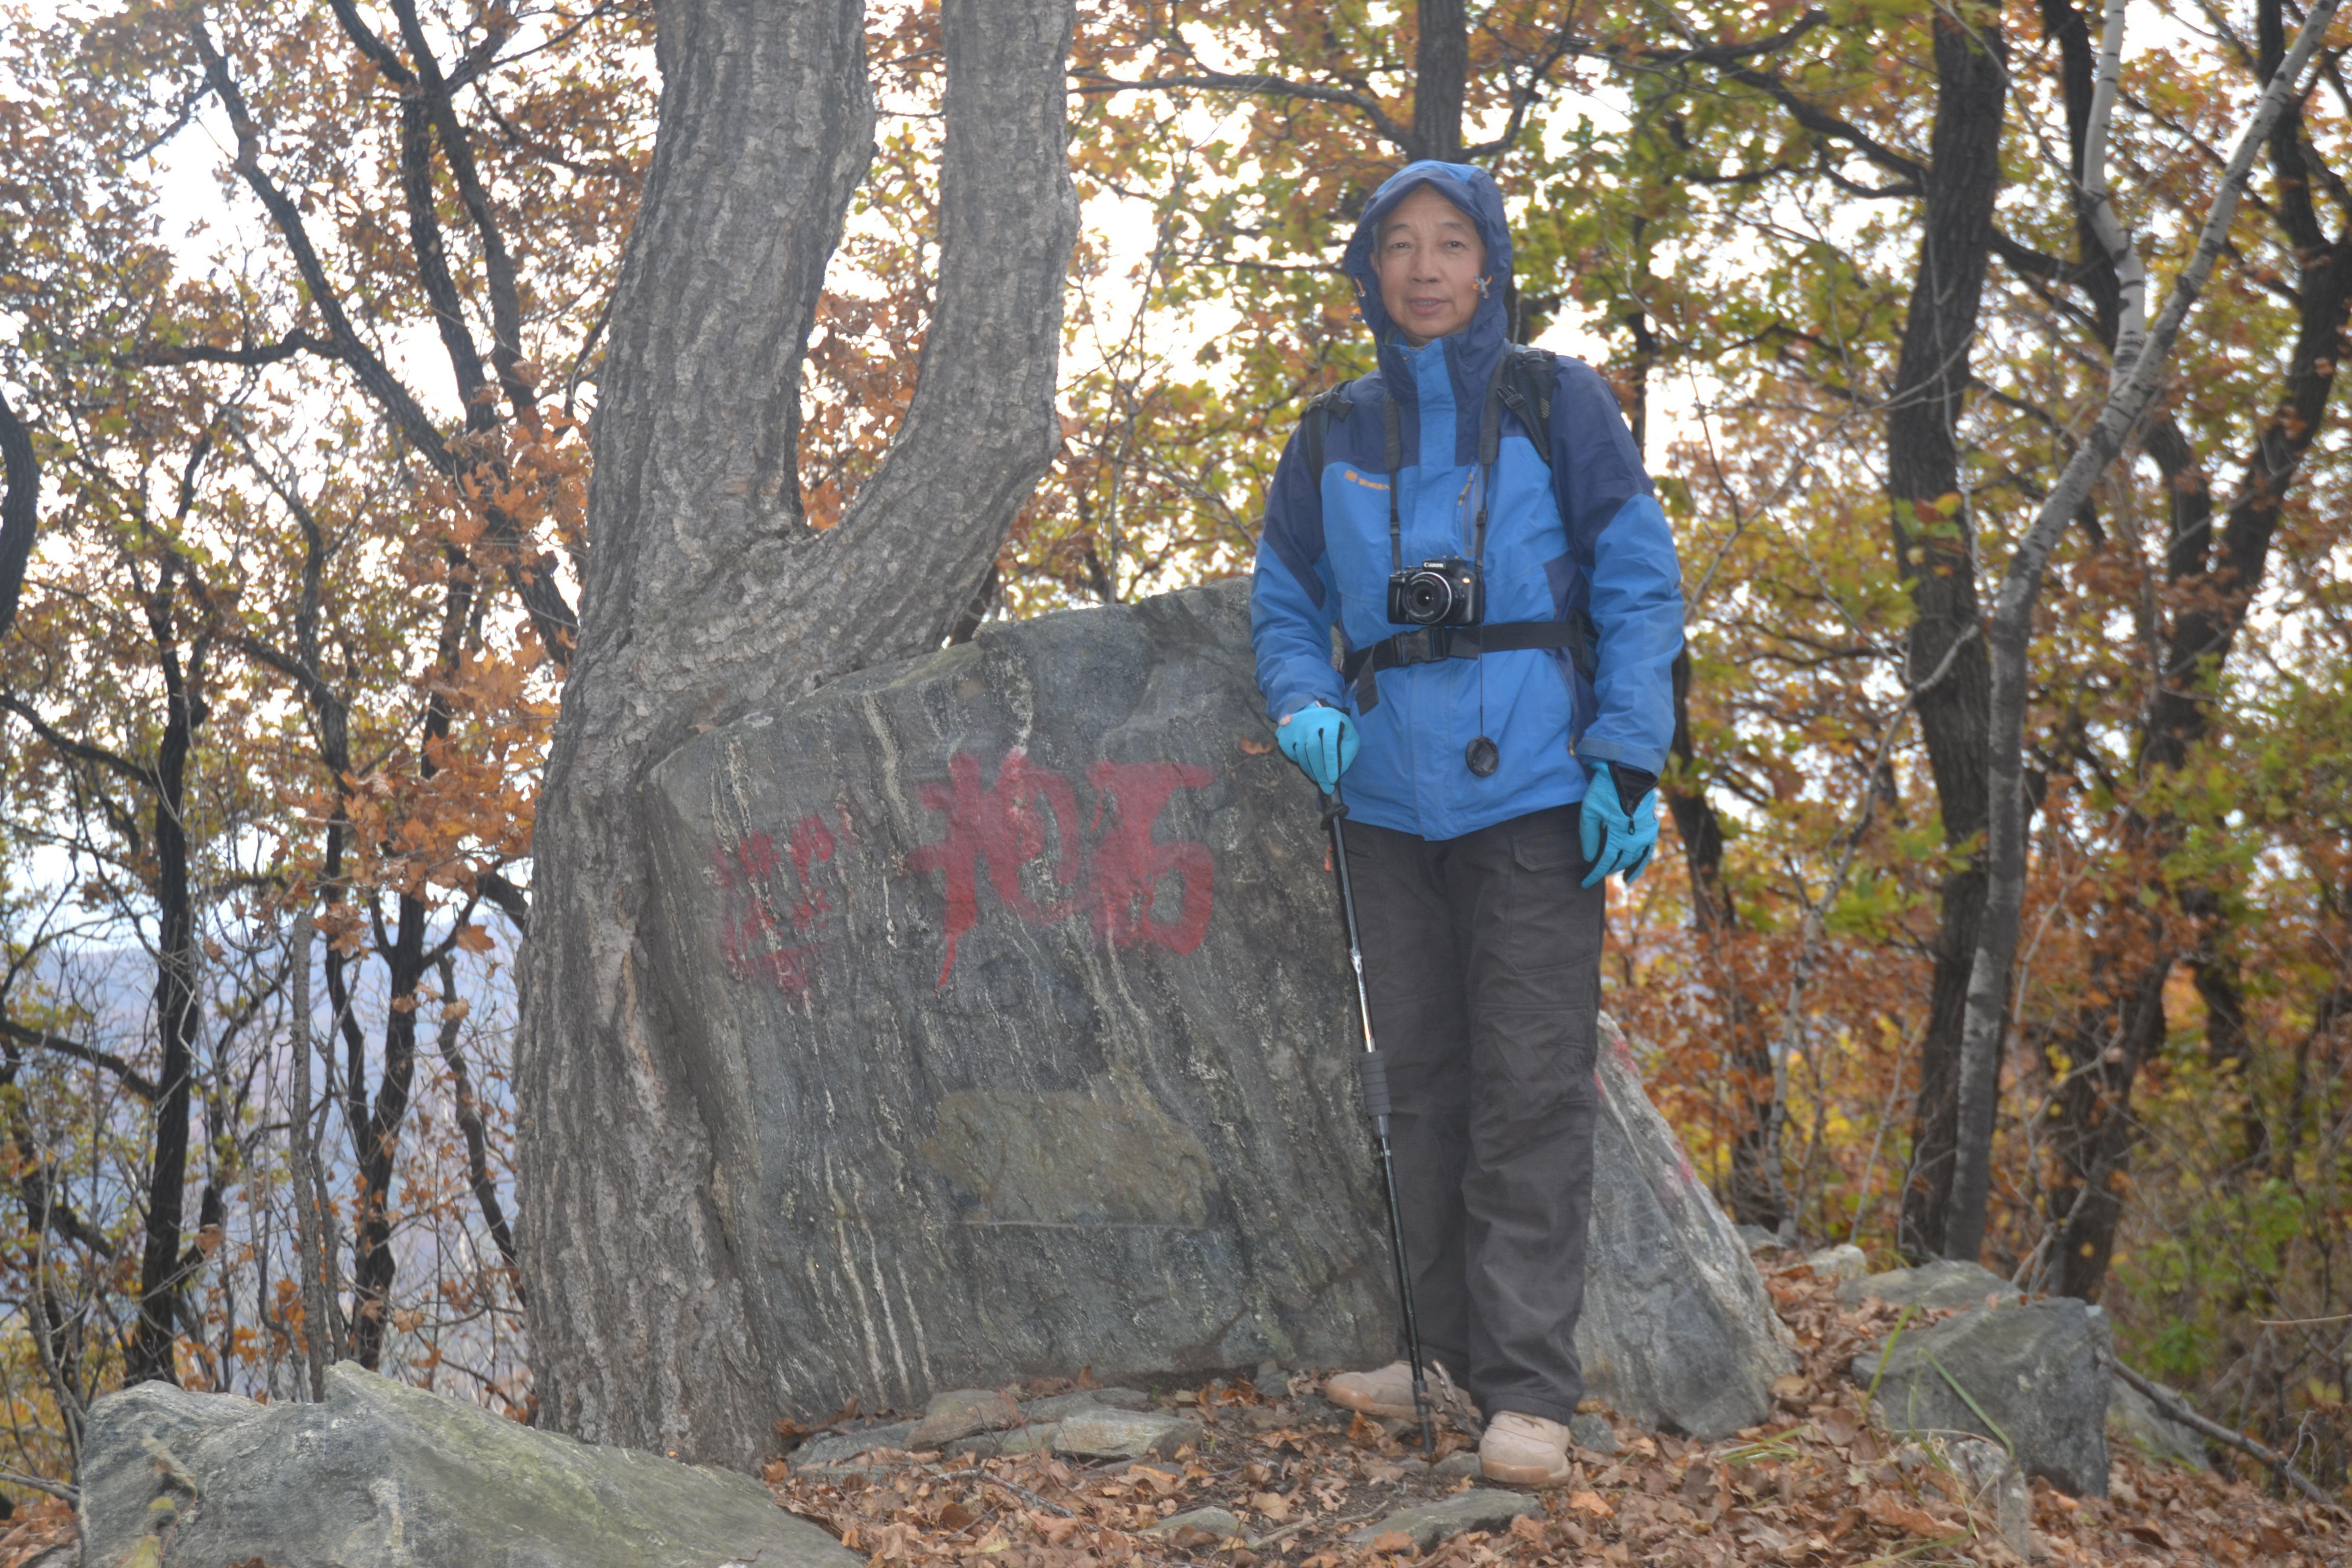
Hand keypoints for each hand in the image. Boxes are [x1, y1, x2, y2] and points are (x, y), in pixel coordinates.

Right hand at [1276, 704, 1358, 793]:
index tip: (1333, 780)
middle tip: (1327, 788)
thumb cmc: (1336, 729)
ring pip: (1301, 753)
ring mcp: (1295, 726)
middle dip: (1320, 772)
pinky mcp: (1284, 732)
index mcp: (1330, 719)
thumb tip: (1336, 774)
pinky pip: (1291, 754)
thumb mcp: (1349, 738)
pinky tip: (1309, 764)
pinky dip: (1300, 763)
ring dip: (1311, 770)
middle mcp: (1311, 720)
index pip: (1329, 742)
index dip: (1331, 762)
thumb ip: (1347, 754)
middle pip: (1312, 749)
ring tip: (1319, 778)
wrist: (1314, 712)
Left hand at [1578, 761, 1658, 887]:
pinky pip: (1647, 853)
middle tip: (1595, 873)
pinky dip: (1639, 866)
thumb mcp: (1590, 811)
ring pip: (1632, 860)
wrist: (1629, 772)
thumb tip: (1590, 858)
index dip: (1593, 875)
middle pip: (1618, 862)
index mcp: (1617, 835)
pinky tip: (1631, 875)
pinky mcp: (1652, 828)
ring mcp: (1645, 834)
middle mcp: (1634, 839)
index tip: (1584, 883)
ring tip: (1613, 876)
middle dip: (1605, 870)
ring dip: (1621, 868)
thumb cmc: (1605, 790)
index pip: (1604, 863)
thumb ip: (1589, 836)